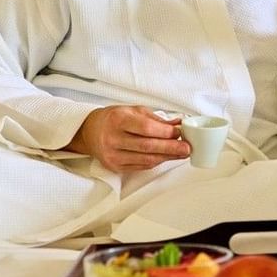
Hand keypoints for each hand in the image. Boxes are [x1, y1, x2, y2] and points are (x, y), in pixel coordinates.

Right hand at [65, 105, 191, 171]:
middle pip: (147, 146)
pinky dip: (156, 162)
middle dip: (171, 148)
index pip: (145, 128)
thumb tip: (178, 123)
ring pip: (146, 159)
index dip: (165, 132)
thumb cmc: (113, 118)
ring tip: (181, 154)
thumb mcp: (132, 110)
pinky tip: (166, 158)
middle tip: (187, 148)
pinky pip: (141, 166)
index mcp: (118, 119)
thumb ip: (155, 118)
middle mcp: (113, 138)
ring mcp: (113, 155)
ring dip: (167, 157)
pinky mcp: (115, 166)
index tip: (179, 133)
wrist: (90, 132)